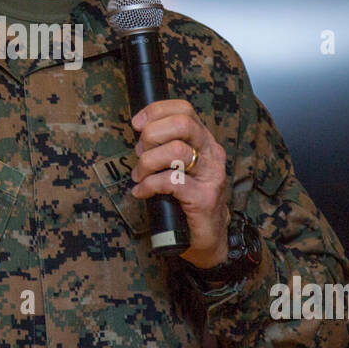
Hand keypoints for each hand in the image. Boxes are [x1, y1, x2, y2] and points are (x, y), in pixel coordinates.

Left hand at [129, 99, 230, 268]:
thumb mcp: (180, 166)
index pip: (184, 109)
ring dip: (148, 162)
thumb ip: (165, 147)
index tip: (137, 124)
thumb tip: (139, 133)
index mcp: (204, 141)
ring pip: (177, 150)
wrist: (209, 238)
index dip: (156, 111)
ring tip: (140, 176)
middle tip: (141, 154)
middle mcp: (211, 153)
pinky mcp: (204, 198)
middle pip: (182, 123)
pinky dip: (149, 185)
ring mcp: (210, 175)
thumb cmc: (188, 199)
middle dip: (152, 135)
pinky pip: (171, 181)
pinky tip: (142, 192)